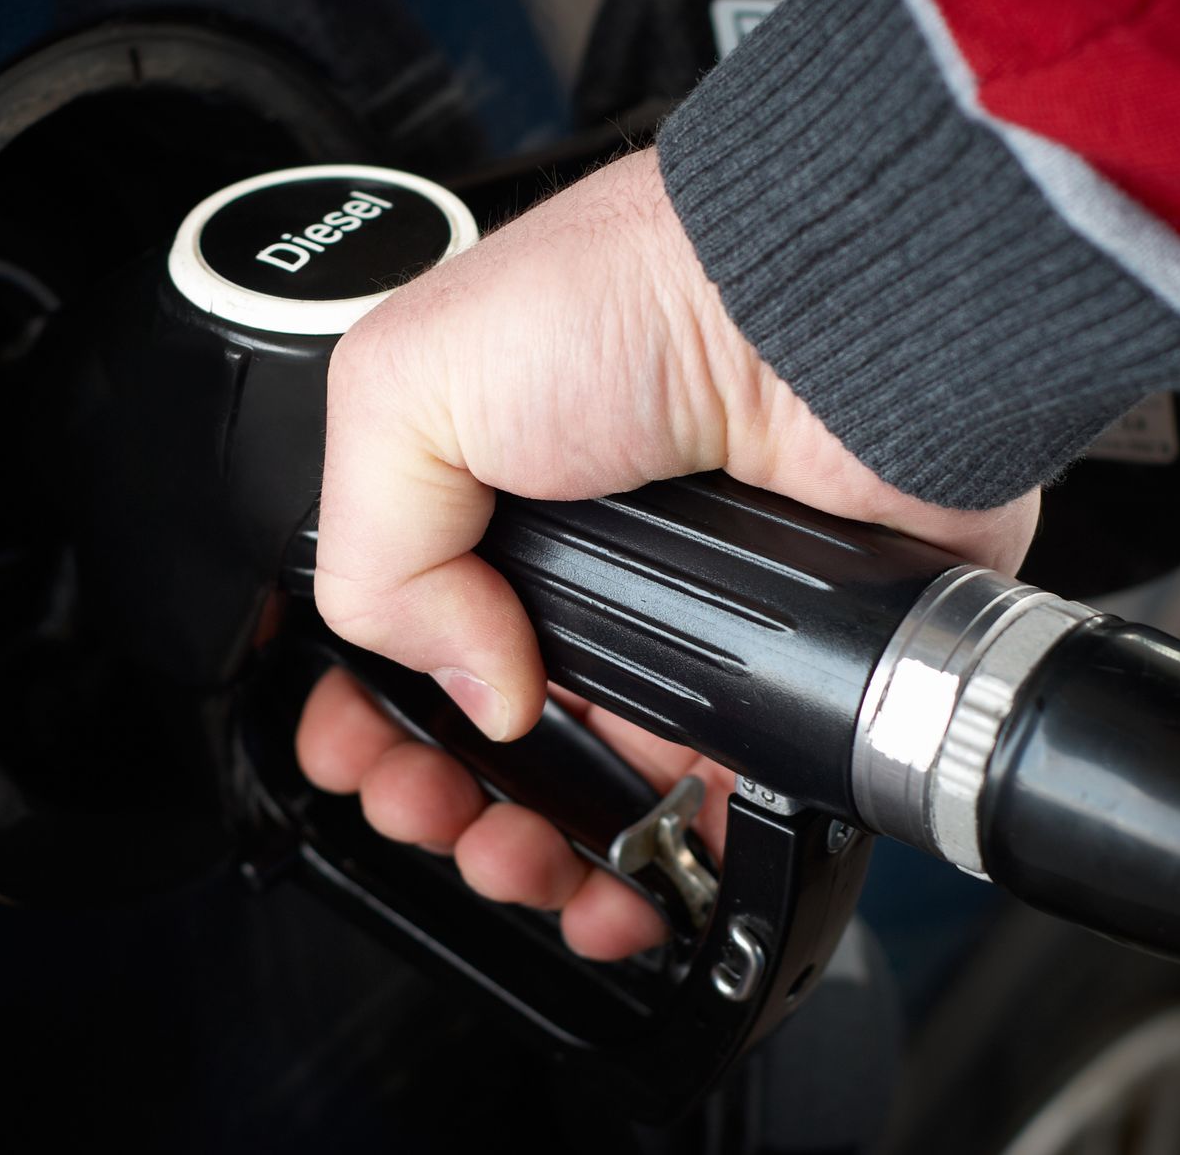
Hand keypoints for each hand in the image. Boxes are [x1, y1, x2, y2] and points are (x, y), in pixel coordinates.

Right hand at [299, 147, 1038, 957]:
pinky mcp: (769, 672)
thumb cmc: (640, 291)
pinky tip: (621, 888)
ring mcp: (671, 624)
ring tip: (511, 861)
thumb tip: (462, 686)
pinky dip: (657, 869)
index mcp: (474, 494)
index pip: (392, 633)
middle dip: (434, 796)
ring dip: (531, 851)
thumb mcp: (409, 382)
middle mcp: (572, 564)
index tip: (353, 754)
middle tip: (427, 812)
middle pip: (483, 730)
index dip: (362, 709)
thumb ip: (371, 550)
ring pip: (584, 787)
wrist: (826, 315)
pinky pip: (703, 803)